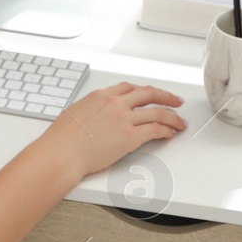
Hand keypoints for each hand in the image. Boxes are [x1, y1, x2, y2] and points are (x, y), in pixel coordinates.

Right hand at [32, 82, 185, 182]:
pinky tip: (169, 133)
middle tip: (176, 101)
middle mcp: (115, 103)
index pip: (130, 88)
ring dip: (173, 117)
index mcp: (101, 95)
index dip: (145, 91)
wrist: (62, 153)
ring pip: (158, 112)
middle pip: (149, 94)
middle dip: (167, 97)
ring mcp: (124, 119)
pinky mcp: (130, 137)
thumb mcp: (75, 112)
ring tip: (180, 122)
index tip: (152, 94)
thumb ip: (92, 108)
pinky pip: (155, 129)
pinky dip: (166, 130)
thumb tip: (97, 113)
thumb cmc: (62, 139)